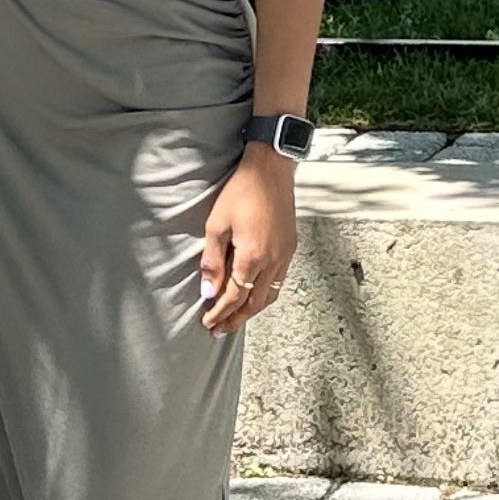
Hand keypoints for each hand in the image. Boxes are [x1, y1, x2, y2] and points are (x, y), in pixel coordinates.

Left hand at [198, 152, 298, 333]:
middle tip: (219, 330)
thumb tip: (208, 291)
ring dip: (251, 310)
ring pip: (269, 295)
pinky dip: (265, 294)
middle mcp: (273, 261)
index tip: (208, 323)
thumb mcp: (216, 225)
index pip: (234, 297)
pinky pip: (279, 281)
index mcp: (252, 257)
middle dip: (235, 319)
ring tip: (236, 318)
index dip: (220, 313)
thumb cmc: (241, 192)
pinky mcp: (290, 247)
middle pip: (254, 303)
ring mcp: (285, 255)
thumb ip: (212, 261)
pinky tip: (255, 294)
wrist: (271, 169)